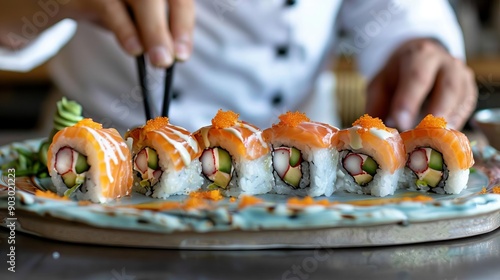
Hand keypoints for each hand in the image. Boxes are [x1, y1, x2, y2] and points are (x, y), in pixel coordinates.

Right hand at [65, 0, 194, 66]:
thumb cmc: (107, 5)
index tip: (183, 53)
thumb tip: (171, 53)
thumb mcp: (134, 17)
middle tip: (171, 61)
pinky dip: (125, 30)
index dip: (184, 24)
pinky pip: (110, 7)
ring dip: (154, 32)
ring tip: (160, 61)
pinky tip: (134, 49)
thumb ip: (151, 30)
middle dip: (174, 28)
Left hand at [366, 38, 476, 130]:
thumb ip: (377, 106)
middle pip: (447, 87)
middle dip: (436, 113)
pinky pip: (466, 109)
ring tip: (434, 142)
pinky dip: (456, 125)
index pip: (416, 77)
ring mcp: (462, 76)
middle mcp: (446, 62)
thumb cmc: (397, 76)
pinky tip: (443, 139)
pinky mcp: (469, 91)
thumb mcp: (380, 84)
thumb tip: (375, 133)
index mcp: (419, 55)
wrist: (419, 60)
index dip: (408, 101)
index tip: (399, 123)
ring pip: (461, 99)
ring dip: (448, 122)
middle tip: (423, 136)